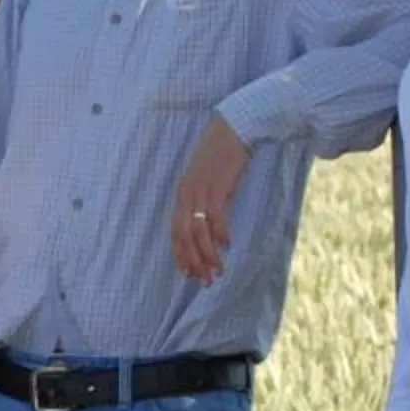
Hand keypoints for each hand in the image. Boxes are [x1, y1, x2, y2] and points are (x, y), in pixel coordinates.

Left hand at [170, 114, 252, 283]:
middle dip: (194, 262)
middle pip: (184, 237)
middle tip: (205, 281)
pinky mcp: (217, 186)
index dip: (181, 256)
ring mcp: (201, 191)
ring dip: (209, 255)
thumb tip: (211, 232)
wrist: (234, 129)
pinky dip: (221, 233)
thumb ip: (204, 204)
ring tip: (218, 271)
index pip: (175, 233)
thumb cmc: (223, 158)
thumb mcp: (208, 182)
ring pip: (199, 232)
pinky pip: (216, 216)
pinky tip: (228, 245)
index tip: (189, 275)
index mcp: (181, 195)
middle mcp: (186, 195)